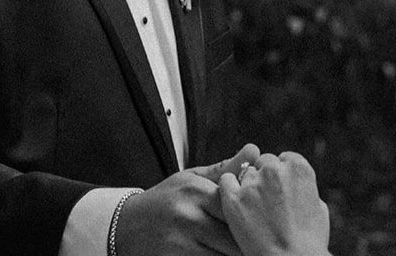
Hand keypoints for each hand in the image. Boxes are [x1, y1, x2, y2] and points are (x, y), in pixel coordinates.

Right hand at [114, 144, 259, 255]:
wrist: (125, 226)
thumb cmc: (165, 199)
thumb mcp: (190, 178)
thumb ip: (225, 169)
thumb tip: (256, 150)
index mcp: (196, 191)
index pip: (238, 207)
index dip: (255, 218)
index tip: (269, 223)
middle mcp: (189, 217)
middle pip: (235, 237)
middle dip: (250, 243)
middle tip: (262, 242)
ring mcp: (181, 243)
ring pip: (224, 255)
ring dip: (236, 253)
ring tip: (250, 249)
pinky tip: (222, 253)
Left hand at [219, 152, 330, 255]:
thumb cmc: (309, 242)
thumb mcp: (319, 209)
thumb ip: (306, 189)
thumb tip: (298, 184)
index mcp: (299, 168)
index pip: (284, 158)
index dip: (281, 174)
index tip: (280, 189)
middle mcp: (274, 169)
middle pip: (264, 162)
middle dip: (264, 177)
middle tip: (266, 201)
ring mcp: (253, 183)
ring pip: (245, 172)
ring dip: (248, 185)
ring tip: (253, 209)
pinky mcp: (233, 198)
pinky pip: (225, 181)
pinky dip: (228, 189)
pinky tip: (234, 202)